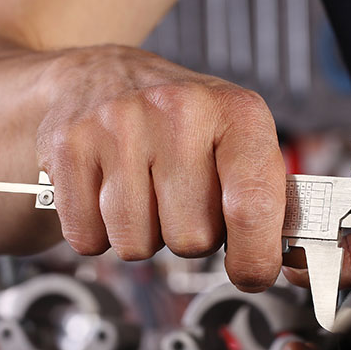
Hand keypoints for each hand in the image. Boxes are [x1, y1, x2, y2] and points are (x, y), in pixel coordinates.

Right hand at [38, 45, 285, 290]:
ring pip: (136, 244)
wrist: (102, 77)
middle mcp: (178, 110)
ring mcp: (118, 124)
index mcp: (235, 112)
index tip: (250, 272)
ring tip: (143, 192)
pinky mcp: (69, 145)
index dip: (254, 257)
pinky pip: (88, 237)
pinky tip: (107, 193)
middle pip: (191, 239)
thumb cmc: (179, 122)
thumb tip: (281, 263)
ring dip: (141, 235)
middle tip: (179, 199)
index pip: (252, 206)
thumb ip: (265, 199)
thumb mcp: (236, 140)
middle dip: (188, 235)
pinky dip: (97, 232)